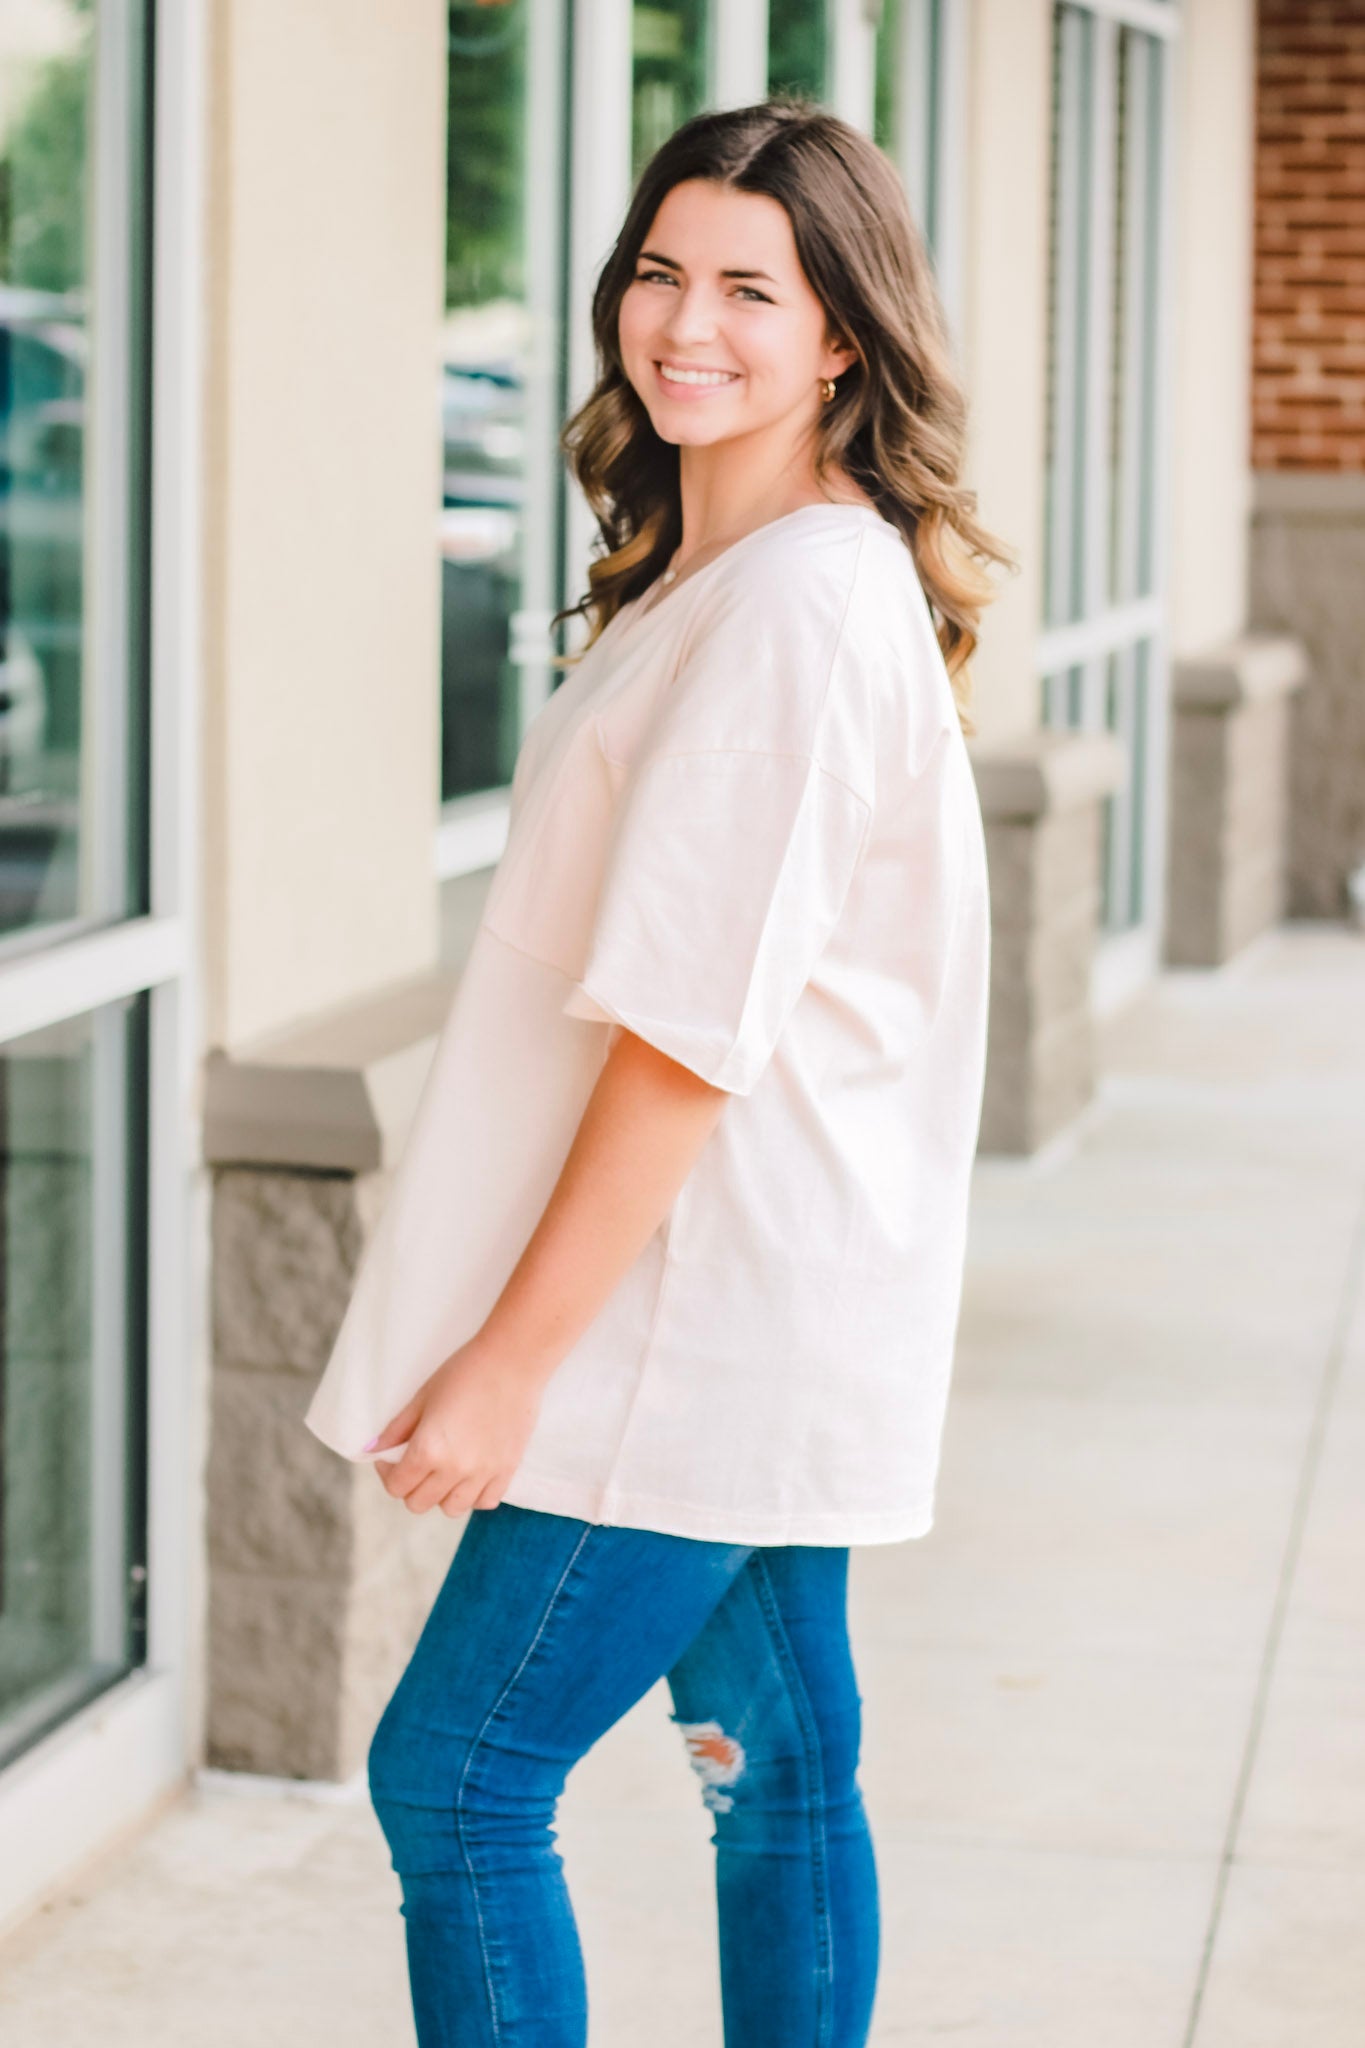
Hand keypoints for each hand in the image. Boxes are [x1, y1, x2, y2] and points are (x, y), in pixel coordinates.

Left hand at [366, 1337, 542, 1515]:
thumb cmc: (464, 1371)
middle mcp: (455, 1469)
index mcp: (428, 1450)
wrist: (513, 1361)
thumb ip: (396, 1429)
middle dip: (411, 1485)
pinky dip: (473, 1494)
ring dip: (441, 1494)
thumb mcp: (423, 1397)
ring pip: (452, 1508)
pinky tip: (470, 1475)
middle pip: (419, 1503)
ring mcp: (484, 1473)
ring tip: (444, 1471)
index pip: (397, 1487)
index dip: (387, 1473)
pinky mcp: (507, 1470)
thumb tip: (372, 1449)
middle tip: (415, 1463)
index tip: (391, 1458)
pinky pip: (485, 1501)